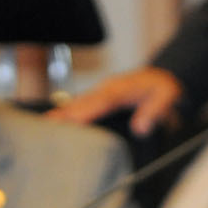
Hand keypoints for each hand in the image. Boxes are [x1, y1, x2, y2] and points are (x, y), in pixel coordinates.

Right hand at [50, 66, 184, 136]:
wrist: (164, 78)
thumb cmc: (164, 89)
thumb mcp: (167, 98)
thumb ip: (155, 111)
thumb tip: (140, 128)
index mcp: (121, 89)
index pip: (100, 102)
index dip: (84, 112)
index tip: (69, 123)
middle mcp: (107, 89)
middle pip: (81, 102)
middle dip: (63, 115)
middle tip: (44, 129)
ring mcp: (100, 92)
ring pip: (76, 104)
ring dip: (60, 115)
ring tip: (40, 130)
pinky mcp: (98, 98)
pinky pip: (79, 106)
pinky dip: (65, 115)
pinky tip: (53, 125)